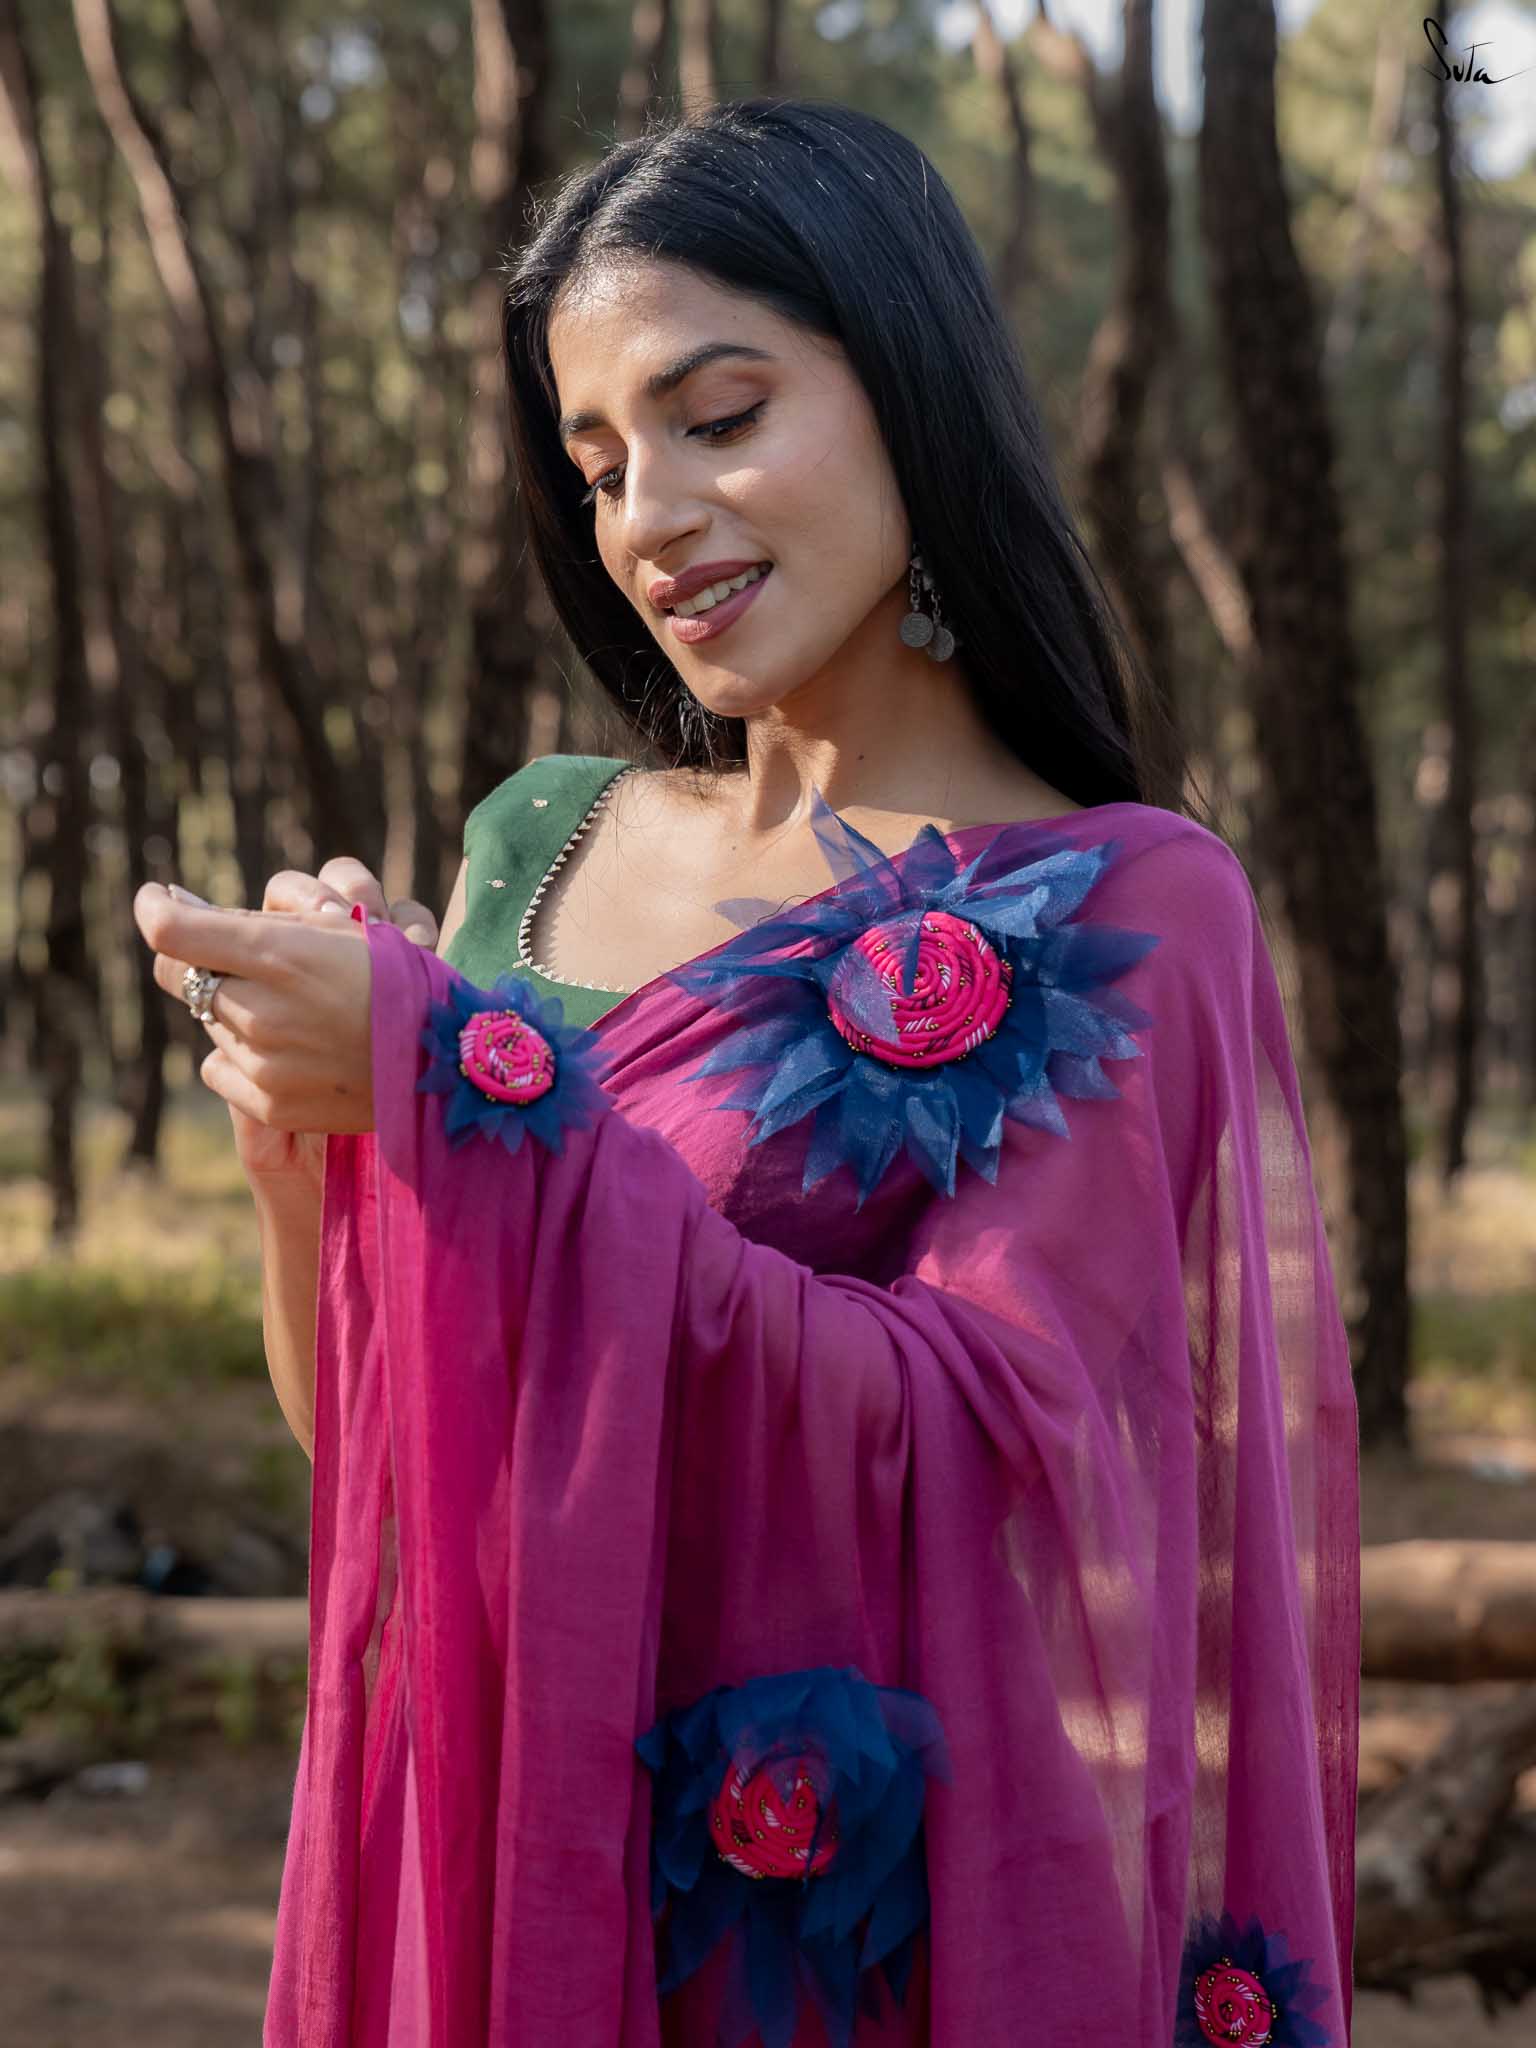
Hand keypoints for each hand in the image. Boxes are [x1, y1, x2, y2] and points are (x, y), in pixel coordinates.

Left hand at [133, 882, 385, 1178]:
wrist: (447, 1062)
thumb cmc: (397, 980)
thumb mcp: (336, 926)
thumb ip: (258, 917)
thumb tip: (173, 909)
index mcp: (280, 954)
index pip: (171, 931)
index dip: (158, 906)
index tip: (162, 896)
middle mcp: (261, 1012)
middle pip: (183, 976)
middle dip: (208, 960)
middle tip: (248, 959)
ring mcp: (262, 1064)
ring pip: (209, 1022)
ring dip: (235, 1009)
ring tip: (294, 1011)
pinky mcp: (268, 1104)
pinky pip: (217, 1069)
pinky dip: (239, 1057)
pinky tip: (289, 1050)